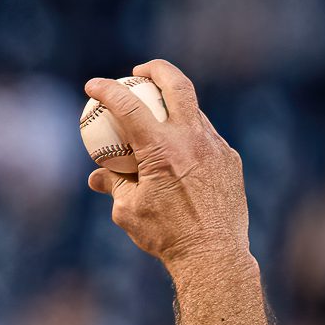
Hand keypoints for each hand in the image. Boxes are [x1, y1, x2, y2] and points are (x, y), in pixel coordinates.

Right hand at [84, 61, 250, 268]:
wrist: (212, 254)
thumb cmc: (164, 235)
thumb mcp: (127, 210)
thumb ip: (113, 184)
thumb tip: (97, 174)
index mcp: (161, 150)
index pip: (129, 107)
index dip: (108, 90)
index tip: (93, 85)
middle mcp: (192, 140)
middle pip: (178, 86)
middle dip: (157, 70)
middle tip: (141, 71)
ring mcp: (216, 147)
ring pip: (195, 112)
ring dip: (175, 106)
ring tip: (159, 113)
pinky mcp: (230, 160)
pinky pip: (207, 138)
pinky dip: (189, 135)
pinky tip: (180, 149)